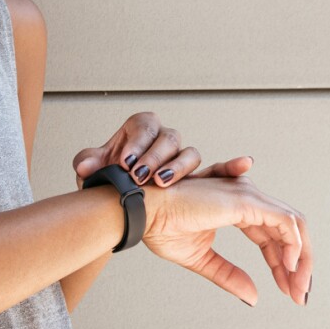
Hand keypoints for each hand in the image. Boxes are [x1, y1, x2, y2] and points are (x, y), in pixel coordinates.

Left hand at [73, 111, 250, 188]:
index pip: (144, 126)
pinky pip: (216, 169)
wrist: (119, 202)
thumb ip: (88, 163)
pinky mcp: (194, 178)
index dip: (137, 143)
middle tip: (142, 175)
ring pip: (188, 155)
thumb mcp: (94, 170)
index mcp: (140, 128)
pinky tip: (245, 165)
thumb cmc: (108, 179)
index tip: (126, 162)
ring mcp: (179, 157)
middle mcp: (163, 138)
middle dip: (156, 157)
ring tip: (162, 183)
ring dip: (177, 170)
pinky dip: (231, 167)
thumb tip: (85, 165)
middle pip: (169, 139)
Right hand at [139, 175, 311, 307]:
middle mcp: (247, 197)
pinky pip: (285, 222)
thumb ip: (229, 275)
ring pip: (294, 224)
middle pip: (289, 230)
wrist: (144, 212)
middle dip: (299, 264)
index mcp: (237, 208)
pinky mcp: (246, 201)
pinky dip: (294, 245)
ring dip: (302, 258)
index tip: (288, 290)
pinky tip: (288, 269)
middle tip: (300, 294)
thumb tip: (254, 297)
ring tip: (298, 287)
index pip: (273, 236)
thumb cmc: (162, 227)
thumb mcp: (202, 260)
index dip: (283, 264)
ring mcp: (248, 196)